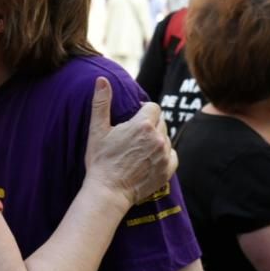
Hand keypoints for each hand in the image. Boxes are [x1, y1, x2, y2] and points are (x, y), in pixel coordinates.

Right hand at [85, 77, 176, 206]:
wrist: (108, 191)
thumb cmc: (100, 160)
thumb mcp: (97, 129)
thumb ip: (101, 102)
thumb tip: (101, 79)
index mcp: (143, 124)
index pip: (153, 107)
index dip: (143, 110)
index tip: (134, 117)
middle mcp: (158, 138)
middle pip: (160, 122)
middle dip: (150, 124)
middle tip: (134, 135)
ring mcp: (164, 155)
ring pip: (166, 138)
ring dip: (156, 139)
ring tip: (140, 148)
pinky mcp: (168, 170)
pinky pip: (172, 155)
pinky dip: (164, 155)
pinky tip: (150, 159)